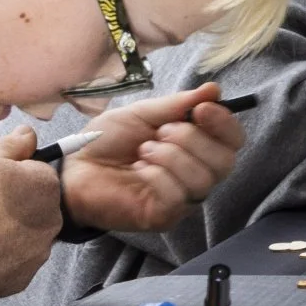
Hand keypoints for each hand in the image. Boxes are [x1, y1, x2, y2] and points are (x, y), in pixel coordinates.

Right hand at [0, 129, 62, 305]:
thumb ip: (11, 145)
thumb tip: (28, 135)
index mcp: (45, 187)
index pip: (41, 173)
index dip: (16, 174)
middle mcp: (50, 223)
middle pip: (37, 206)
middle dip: (16, 203)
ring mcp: (37, 255)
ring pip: (26, 235)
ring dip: (9, 231)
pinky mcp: (21, 280)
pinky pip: (14, 262)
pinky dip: (0, 257)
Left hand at [61, 84, 245, 233]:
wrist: (73, 167)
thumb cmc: (107, 142)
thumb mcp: (143, 114)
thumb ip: (178, 104)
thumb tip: (213, 90)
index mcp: (194, 149)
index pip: (232, 141)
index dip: (224, 123)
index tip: (202, 109)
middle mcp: (194, 176)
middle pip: (225, 161)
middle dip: (194, 139)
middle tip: (161, 132)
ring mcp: (181, 199)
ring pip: (203, 179)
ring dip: (172, 156)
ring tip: (144, 150)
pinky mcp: (164, 215)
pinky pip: (178, 195)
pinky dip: (157, 175)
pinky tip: (138, 170)